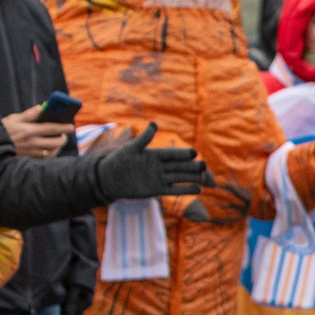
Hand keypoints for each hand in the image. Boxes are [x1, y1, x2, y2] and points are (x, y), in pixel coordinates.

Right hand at [3, 105, 71, 158]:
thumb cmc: (2, 130)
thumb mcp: (14, 119)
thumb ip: (29, 114)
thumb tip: (41, 107)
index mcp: (29, 131)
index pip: (51, 129)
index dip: (63, 128)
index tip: (71, 127)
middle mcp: (32, 143)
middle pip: (55, 142)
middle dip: (62, 139)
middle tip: (63, 135)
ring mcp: (30, 153)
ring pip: (51, 152)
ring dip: (57, 148)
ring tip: (58, 142)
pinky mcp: (28, 160)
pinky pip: (44, 159)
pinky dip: (49, 154)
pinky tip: (48, 150)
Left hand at [92, 121, 212, 201]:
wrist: (109, 179)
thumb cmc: (118, 160)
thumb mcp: (131, 148)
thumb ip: (144, 138)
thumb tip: (154, 124)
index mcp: (155, 154)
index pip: (172, 154)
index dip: (182, 154)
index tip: (194, 153)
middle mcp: (160, 166)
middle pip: (179, 166)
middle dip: (191, 166)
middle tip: (204, 166)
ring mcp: (159, 178)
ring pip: (179, 177)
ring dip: (191, 178)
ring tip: (204, 178)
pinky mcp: (157, 190)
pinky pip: (174, 190)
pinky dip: (185, 190)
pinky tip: (197, 190)